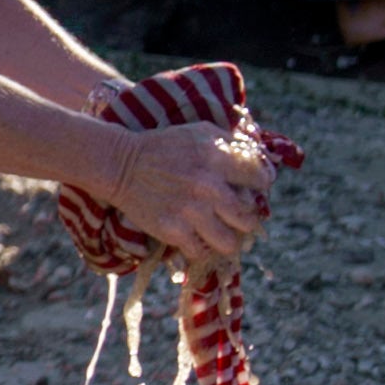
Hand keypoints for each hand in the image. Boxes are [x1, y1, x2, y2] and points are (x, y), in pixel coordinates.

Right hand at [105, 119, 277, 272]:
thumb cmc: (166, 147)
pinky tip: (195, 236)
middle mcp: (209, 186)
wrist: (122, 164)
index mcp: (218, 158)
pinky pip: (201, 252)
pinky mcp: (173, 231)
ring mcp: (191, 211)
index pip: (260, 179)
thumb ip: (233, 144)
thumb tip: (262, 162)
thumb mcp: (200, 132)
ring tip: (219, 231)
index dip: (260, 185)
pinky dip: (200, 248)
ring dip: (226, 239)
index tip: (252, 188)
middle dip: (245, 219)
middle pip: (249, 218)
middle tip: (235, 215)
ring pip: (230, 243)